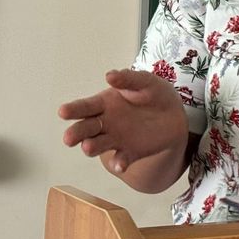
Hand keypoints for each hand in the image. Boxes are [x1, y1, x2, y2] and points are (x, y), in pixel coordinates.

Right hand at [58, 68, 189, 190]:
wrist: (175, 114)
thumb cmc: (154, 94)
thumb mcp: (144, 82)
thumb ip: (128, 79)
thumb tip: (110, 75)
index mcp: (104, 104)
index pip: (85, 107)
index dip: (73, 109)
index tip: (63, 111)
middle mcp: (105, 123)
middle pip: (84, 129)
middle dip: (75, 133)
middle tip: (69, 137)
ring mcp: (115, 139)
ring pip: (96, 146)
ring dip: (91, 147)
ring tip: (89, 146)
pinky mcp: (130, 153)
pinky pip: (121, 159)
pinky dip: (119, 162)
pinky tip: (120, 164)